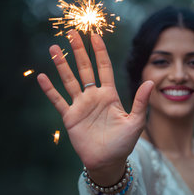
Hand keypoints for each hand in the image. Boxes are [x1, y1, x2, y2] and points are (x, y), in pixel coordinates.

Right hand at [37, 30, 152, 184]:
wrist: (108, 162)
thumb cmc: (124, 143)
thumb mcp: (135, 122)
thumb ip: (141, 102)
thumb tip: (151, 81)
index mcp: (110, 95)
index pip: (104, 68)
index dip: (100, 52)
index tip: (95, 35)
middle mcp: (94, 96)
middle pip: (85, 68)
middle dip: (79, 50)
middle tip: (72, 32)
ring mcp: (81, 106)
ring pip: (69, 80)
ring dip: (62, 64)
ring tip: (54, 48)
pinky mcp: (70, 117)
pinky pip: (58, 100)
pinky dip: (50, 90)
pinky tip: (42, 77)